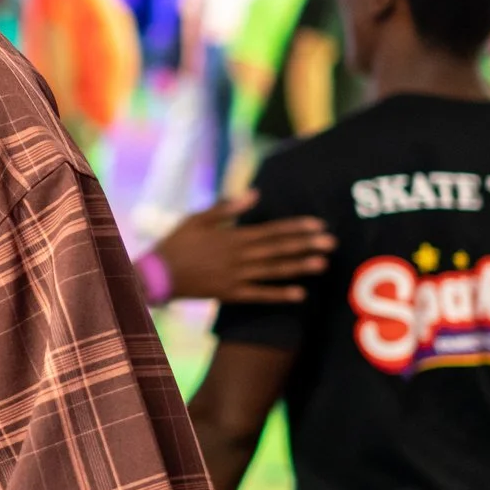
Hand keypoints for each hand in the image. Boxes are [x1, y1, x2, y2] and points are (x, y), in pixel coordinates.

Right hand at [152, 191, 333, 303]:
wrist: (157, 274)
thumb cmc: (176, 243)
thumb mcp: (197, 218)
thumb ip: (226, 207)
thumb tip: (255, 194)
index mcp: (232, 236)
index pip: (271, 230)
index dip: (296, 227)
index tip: (318, 225)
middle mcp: (238, 256)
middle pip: (278, 249)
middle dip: (306, 245)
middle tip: (332, 243)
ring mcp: (235, 276)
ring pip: (273, 271)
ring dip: (299, 268)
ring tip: (323, 264)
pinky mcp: (230, 294)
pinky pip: (259, 295)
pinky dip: (279, 295)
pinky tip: (300, 295)